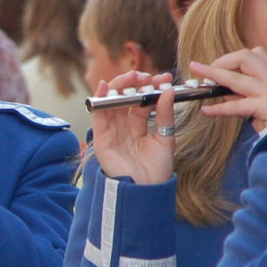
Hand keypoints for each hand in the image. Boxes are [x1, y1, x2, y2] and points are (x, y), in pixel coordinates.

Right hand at [90, 70, 174, 184]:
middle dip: (135, 83)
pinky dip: (100, 98)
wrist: (145, 190)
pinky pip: (98, 113)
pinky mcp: (101, 137)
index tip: (165, 78)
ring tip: (133, 77)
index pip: (142, 100)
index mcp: (138, 125)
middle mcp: (123, 125)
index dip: (151, 87)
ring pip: (111, 101)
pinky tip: (106, 86)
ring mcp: (112, 130)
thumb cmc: (156, 170)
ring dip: (120, 86)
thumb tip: (168, 92)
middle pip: (125, 97)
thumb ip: (165, 115)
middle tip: (148, 76)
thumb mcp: (165, 139)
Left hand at [190, 47, 266, 128]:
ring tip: (196, 73)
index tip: (219, 66)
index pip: (257, 54)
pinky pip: (237, 106)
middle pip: (246, 58)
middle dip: (221, 61)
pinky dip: (219, 109)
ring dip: (214, 75)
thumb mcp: (263, 103)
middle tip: (202, 68)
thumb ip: (245, 95)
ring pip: (237, 80)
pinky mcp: (266, 108)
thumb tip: (222, 91)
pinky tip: (207, 110)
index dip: (234, 58)